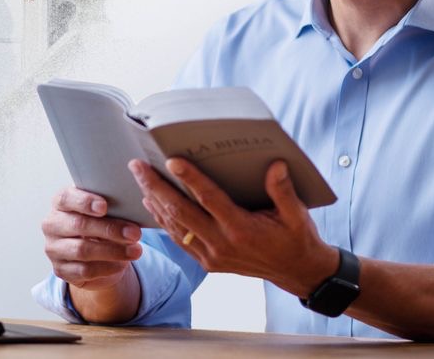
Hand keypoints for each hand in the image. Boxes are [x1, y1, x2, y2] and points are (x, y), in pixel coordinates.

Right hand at [42, 186, 142, 291]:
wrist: (95, 254)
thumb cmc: (101, 224)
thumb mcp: (105, 212)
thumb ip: (112, 208)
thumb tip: (131, 213)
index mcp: (61, 203)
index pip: (66, 198)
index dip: (85, 202)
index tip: (104, 207)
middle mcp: (52, 224)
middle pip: (78, 225)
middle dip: (109, 229)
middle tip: (134, 233)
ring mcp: (54, 249)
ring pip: (82, 250)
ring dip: (113, 251)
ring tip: (135, 251)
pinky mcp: (61, 270)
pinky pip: (84, 270)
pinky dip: (107, 268)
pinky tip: (122, 264)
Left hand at [131, 158, 338, 298]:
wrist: (296, 272)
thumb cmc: (296, 238)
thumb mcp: (296, 214)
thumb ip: (283, 190)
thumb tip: (276, 164)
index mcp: (242, 229)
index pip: (209, 199)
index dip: (190, 178)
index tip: (171, 160)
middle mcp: (222, 244)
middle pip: (180, 211)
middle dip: (155, 186)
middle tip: (137, 165)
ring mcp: (212, 256)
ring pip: (175, 226)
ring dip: (155, 201)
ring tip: (139, 178)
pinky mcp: (208, 263)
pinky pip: (179, 239)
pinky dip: (163, 221)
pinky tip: (152, 203)